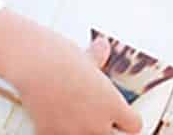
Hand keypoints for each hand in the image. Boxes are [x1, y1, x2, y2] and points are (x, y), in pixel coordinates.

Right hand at [0, 10, 141, 134]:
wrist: (38, 67)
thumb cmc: (66, 58)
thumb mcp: (89, 57)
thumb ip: (98, 57)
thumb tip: (102, 46)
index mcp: (113, 104)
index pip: (134, 125)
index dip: (128, 120)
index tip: (122, 117)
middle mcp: (97, 123)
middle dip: (106, 129)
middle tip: (97, 119)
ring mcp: (74, 133)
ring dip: (83, 131)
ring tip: (75, 118)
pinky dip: (58, 131)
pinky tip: (55, 123)